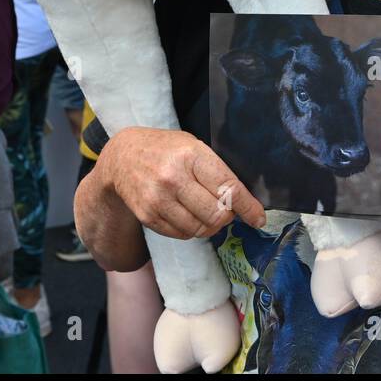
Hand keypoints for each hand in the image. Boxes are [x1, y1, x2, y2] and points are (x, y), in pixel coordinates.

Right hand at [100, 126, 265, 239]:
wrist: (121, 157)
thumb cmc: (165, 150)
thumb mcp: (192, 146)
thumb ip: (215, 170)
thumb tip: (243, 202)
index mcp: (191, 155)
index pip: (228, 188)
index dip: (248, 207)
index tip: (258, 218)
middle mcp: (174, 177)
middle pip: (217, 214)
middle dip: (227, 216)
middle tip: (225, 209)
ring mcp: (158, 199)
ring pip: (201, 228)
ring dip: (209, 224)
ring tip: (203, 209)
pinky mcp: (148, 216)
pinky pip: (182, 234)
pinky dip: (190, 228)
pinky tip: (185, 212)